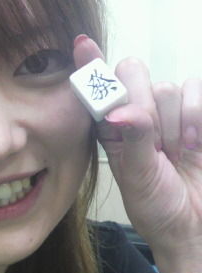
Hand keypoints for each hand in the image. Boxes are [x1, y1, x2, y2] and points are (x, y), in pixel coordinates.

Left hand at [73, 35, 201, 272]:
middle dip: (144, 104)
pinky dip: (195, 118)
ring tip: (176, 153)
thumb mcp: (137, 179)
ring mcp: (169, 113)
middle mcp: (138, 114)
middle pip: (134, 73)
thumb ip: (132, 140)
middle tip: (153, 143)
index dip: (90, 65)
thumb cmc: (157, 208)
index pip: (97, 88)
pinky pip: (195, 91)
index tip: (82, 45)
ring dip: (174, 122)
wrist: (193, 227)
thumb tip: (122, 110)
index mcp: (111, 129)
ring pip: (168, 87)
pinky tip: (192, 145)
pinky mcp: (197, 114)